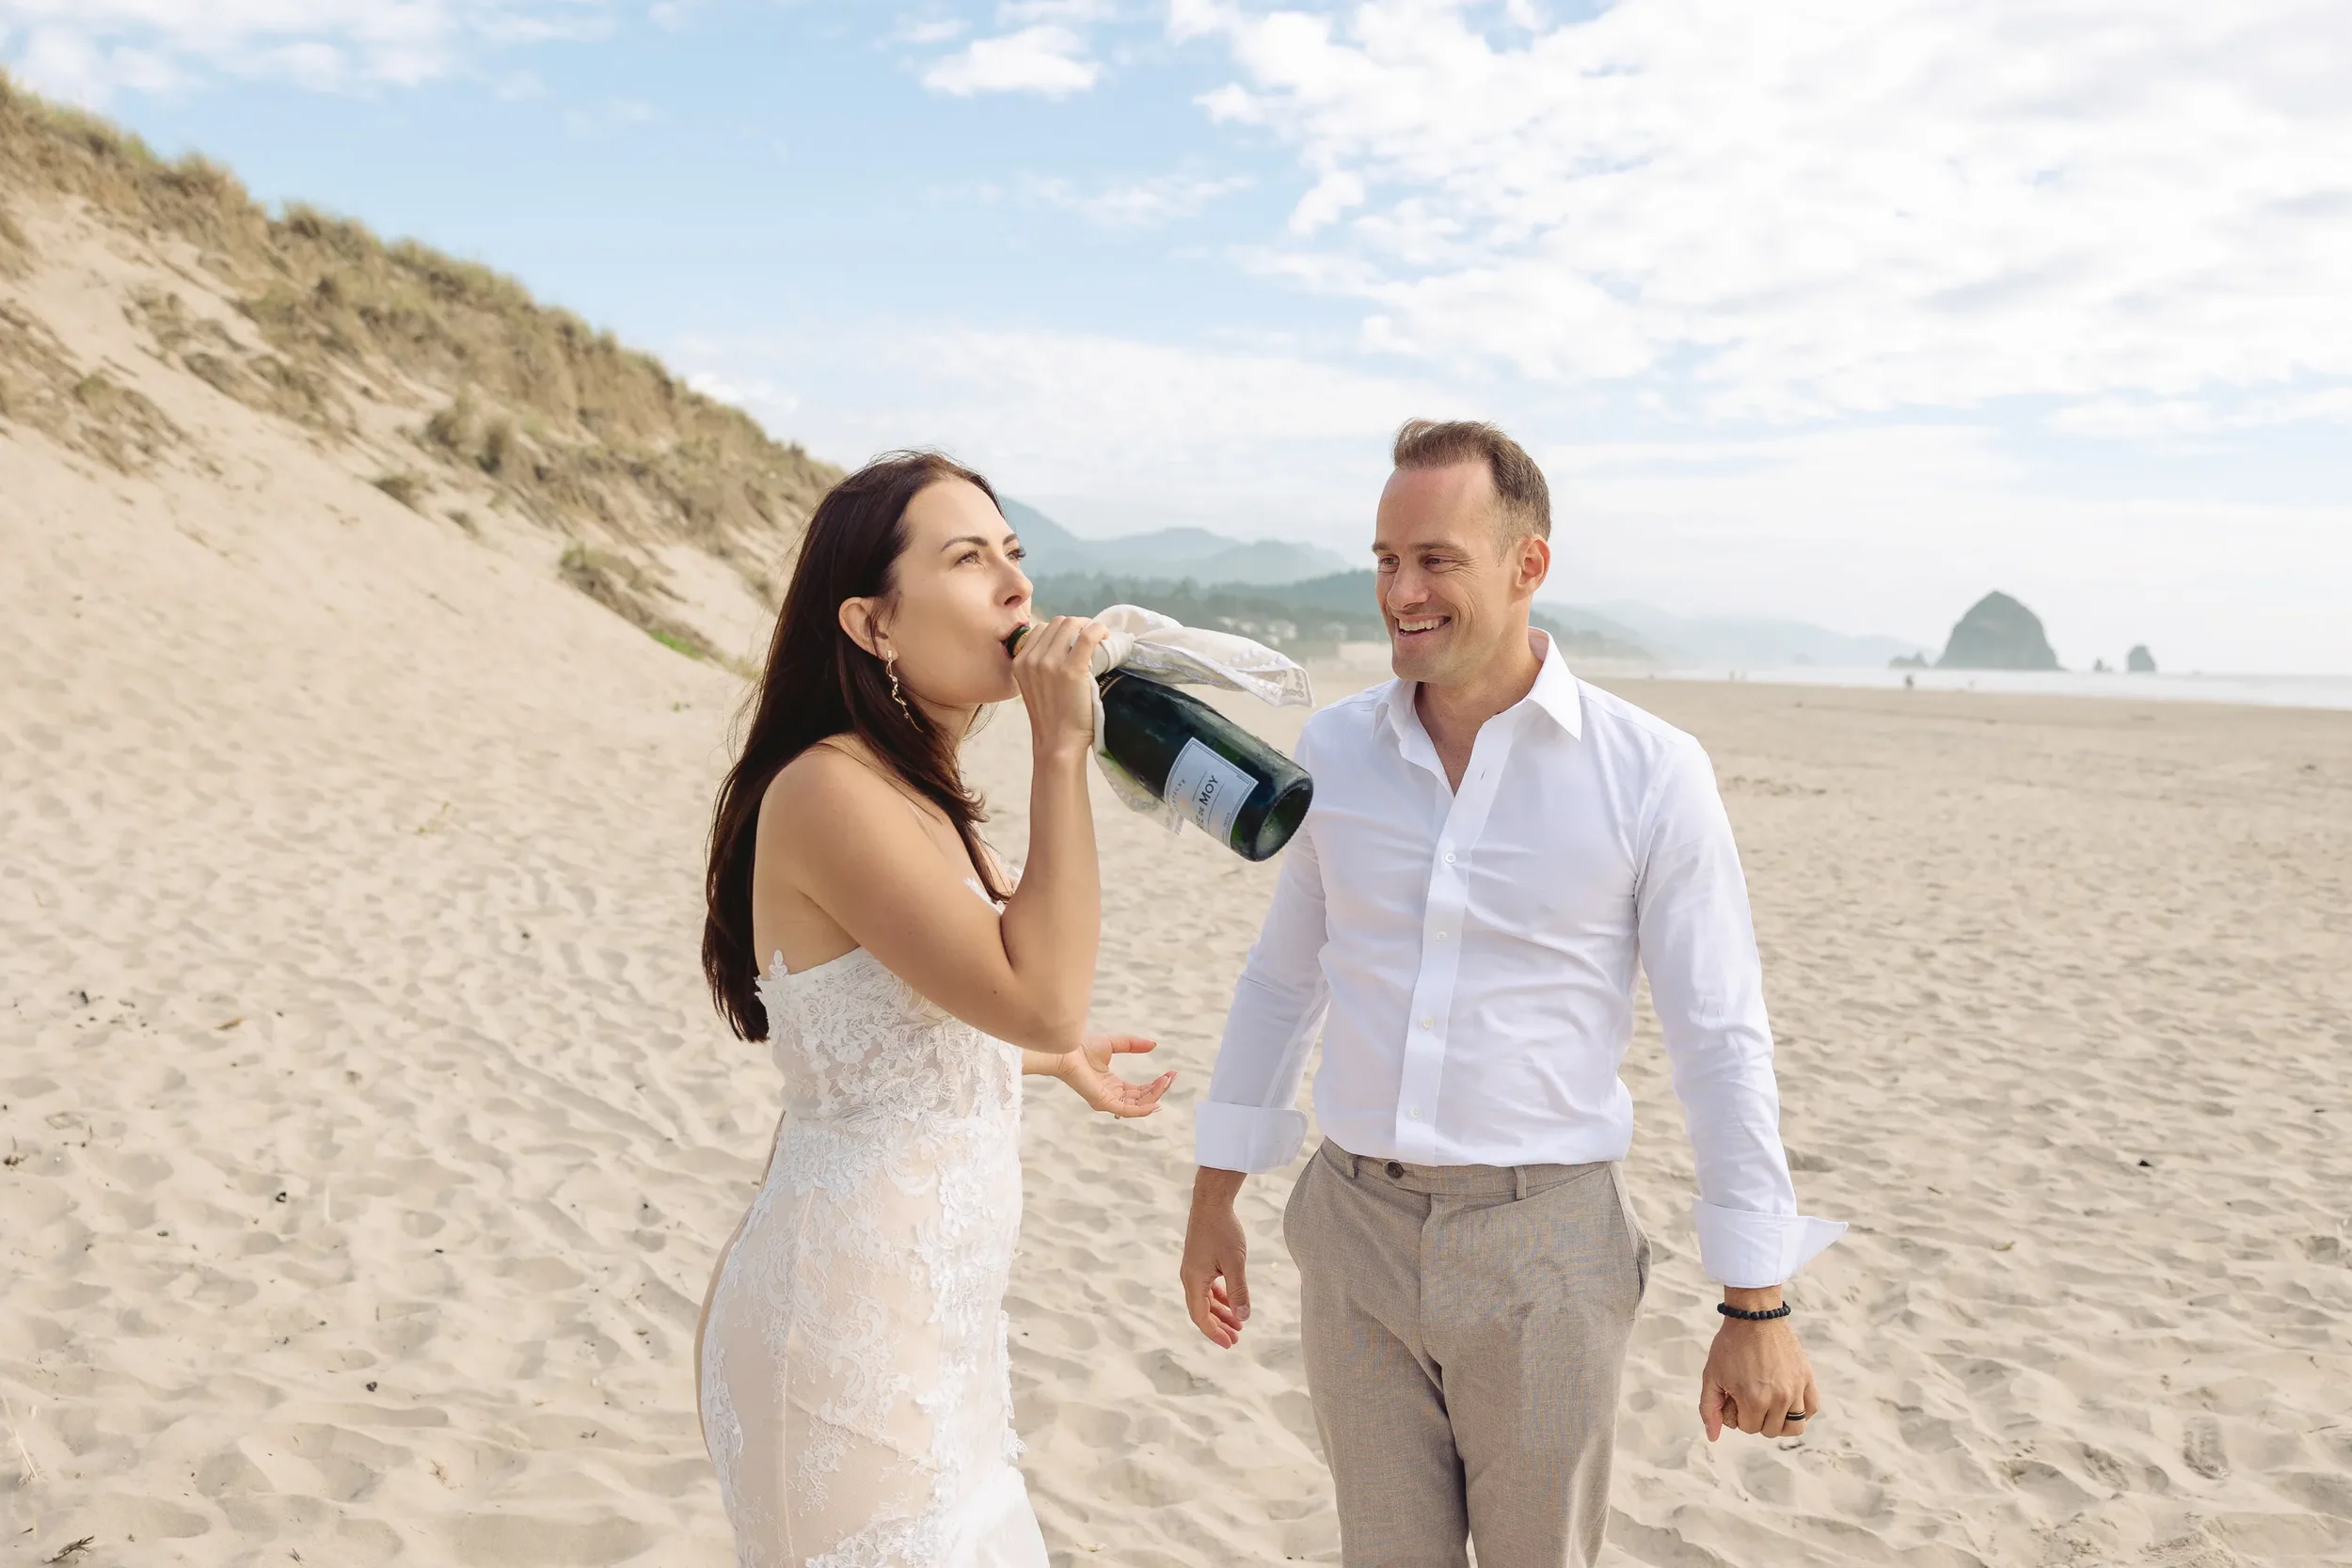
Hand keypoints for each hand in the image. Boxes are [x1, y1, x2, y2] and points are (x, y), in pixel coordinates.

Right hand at [1011, 614, 1109, 756]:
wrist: (1058, 743)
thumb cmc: (1052, 720)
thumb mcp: (1034, 688)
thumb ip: (1039, 667)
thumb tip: (1062, 647)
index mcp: (1020, 662)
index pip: (1042, 628)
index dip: (1062, 630)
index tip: (1076, 639)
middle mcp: (1032, 659)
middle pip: (1058, 622)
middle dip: (1077, 625)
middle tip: (1091, 638)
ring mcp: (1050, 663)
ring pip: (1071, 624)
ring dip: (1089, 626)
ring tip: (1100, 639)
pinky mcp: (1072, 669)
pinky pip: (1088, 636)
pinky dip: (1099, 631)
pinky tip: (1106, 638)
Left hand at [1053, 1032, 1173, 1117]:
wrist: (1066, 1049)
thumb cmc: (1082, 1047)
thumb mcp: (1114, 1043)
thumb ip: (1133, 1045)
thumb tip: (1153, 1045)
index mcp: (1113, 1085)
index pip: (1140, 1090)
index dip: (1156, 1084)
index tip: (1171, 1073)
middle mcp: (1112, 1095)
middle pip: (1142, 1099)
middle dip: (1159, 1089)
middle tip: (1172, 1077)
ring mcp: (1108, 1101)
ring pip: (1138, 1105)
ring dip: (1154, 1095)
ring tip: (1166, 1082)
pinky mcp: (1103, 1102)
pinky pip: (1127, 1110)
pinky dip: (1143, 1109)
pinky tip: (1156, 1103)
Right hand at [1180, 1168, 1249, 1347]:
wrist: (1211, 1202)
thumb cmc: (1223, 1231)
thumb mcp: (1235, 1263)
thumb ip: (1239, 1291)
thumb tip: (1244, 1317)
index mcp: (1194, 1281)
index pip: (1201, 1317)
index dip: (1214, 1333)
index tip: (1229, 1344)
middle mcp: (1189, 1277)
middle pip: (1202, 1311)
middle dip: (1218, 1326)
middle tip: (1236, 1339)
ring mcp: (1193, 1269)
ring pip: (1205, 1299)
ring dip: (1221, 1312)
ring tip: (1238, 1323)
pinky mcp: (1199, 1261)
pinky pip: (1207, 1287)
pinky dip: (1219, 1297)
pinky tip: (1232, 1300)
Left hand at [1700, 1309, 1822, 1440]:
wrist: (1755, 1317)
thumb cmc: (1730, 1345)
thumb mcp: (1711, 1376)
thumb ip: (1710, 1409)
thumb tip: (1713, 1437)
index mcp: (1754, 1399)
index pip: (1749, 1428)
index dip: (1738, 1415)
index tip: (1734, 1397)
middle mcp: (1779, 1398)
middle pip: (1770, 1430)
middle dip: (1756, 1418)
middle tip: (1749, 1397)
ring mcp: (1796, 1388)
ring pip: (1795, 1427)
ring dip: (1779, 1420)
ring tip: (1768, 1403)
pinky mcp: (1807, 1378)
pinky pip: (1812, 1408)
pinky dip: (1801, 1411)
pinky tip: (1787, 1401)